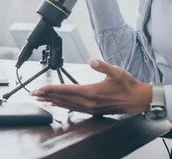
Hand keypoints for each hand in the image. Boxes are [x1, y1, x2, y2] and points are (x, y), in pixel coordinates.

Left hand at [32, 59, 151, 115]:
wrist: (137, 100)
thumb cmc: (127, 85)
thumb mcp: (116, 72)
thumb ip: (103, 66)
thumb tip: (92, 61)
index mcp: (91, 93)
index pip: (66, 91)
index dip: (51, 89)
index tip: (40, 88)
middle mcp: (88, 102)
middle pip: (63, 99)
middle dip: (47, 96)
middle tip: (33, 94)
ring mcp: (90, 108)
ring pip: (66, 105)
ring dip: (52, 101)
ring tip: (41, 99)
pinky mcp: (92, 110)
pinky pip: (73, 108)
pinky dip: (63, 106)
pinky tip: (57, 104)